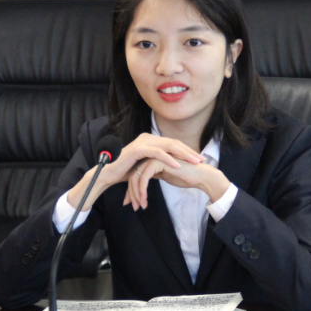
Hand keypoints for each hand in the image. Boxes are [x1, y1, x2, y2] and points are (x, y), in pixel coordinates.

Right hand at [66, 134, 204, 210]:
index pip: (173, 144)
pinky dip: (168, 158)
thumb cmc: (126, 171)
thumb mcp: (146, 166)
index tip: (199, 159)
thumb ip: (158, 163)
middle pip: (173, 143)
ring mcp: (142, 142)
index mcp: (151, 140)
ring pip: (168, 146)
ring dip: (182, 154)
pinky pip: (156, 152)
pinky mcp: (137, 149)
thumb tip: (172, 166)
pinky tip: (177, 164)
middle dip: (189, 152)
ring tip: (194, 162)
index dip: (187, 151)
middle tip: (201, 160)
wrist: (108, 173)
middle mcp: (147, 137)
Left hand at [125, 157, 230, 209]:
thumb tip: (141, 183)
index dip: (132, 189)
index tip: (131, 203)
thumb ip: (154, 174)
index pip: (136, 174)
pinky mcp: (157, 161)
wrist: (200, 176)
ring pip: (136, 176)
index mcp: (152, 159)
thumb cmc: (185, 177)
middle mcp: (151, 156)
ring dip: (136, 193)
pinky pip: (143, 177)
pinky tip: (145, 199)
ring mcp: (153, 157)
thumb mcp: (165, 175)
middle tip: (132, 206)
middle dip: (131, 192)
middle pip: (133, 175)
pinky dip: (142, 189)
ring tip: (140, 206)